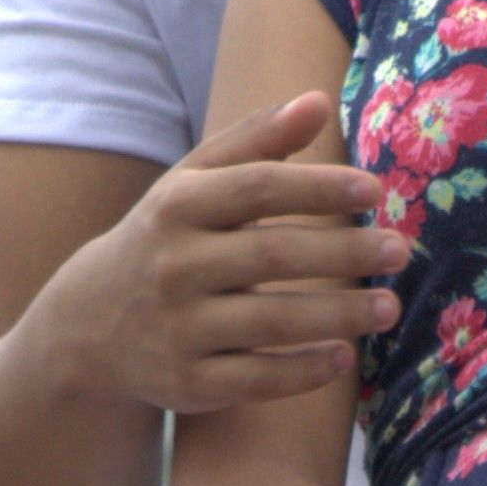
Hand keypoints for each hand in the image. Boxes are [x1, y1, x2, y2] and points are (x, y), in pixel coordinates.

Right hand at [54, 96, 395, 415]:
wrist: (87, 327)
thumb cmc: (163, 240)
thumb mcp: (191, 184)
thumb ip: (255, 142)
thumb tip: (318, 101)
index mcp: (176, 206)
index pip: (258, 188)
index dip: (320, 187)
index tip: (374, 192)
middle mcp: (174, 266)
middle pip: (274, 255)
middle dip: (344, 253)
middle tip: (399, 250)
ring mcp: (179, 329)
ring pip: (272, 321)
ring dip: (339, 315)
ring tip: (390, 307)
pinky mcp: (187, 384)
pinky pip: (257, 379)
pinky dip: (304, 370)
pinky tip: (344, 356)